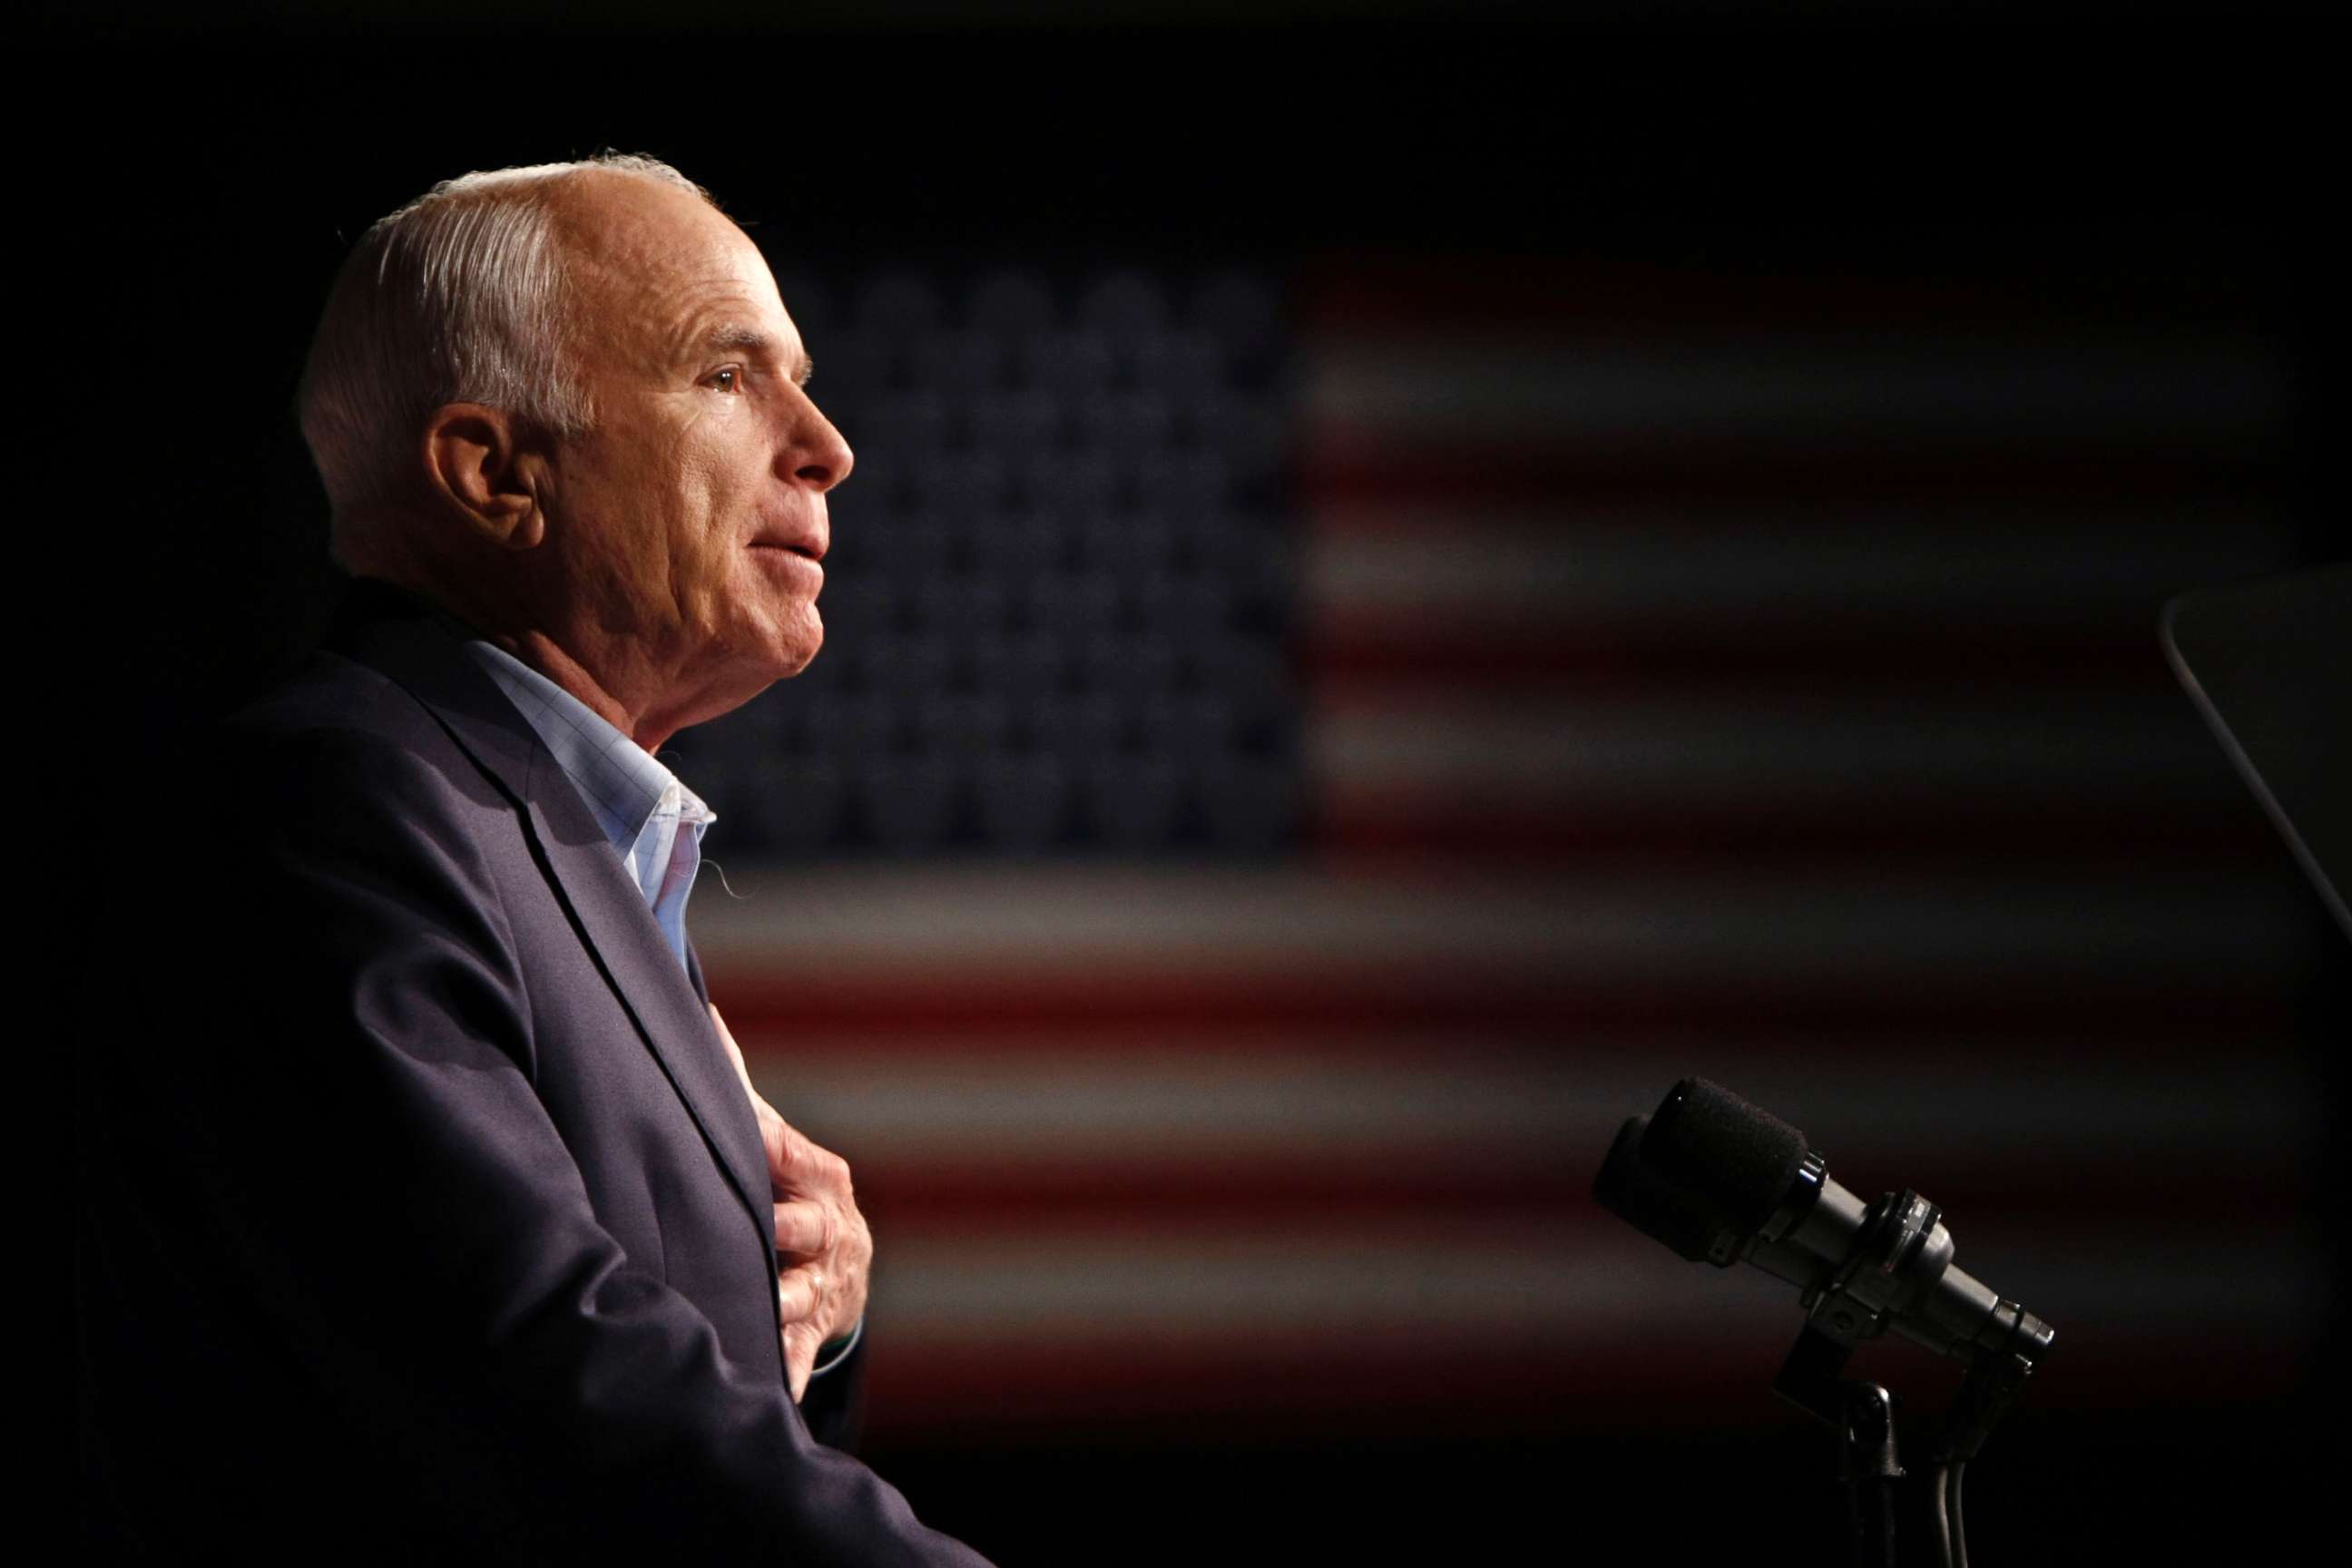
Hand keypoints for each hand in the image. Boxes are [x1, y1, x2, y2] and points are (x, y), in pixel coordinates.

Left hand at [710, 1003, 872, 1400]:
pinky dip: (786, 1371)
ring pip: (804, 1293)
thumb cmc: (791, 1195)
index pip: (790, 1156)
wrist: (844, 1277)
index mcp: (823, 1178)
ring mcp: (827, 1283)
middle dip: (789, 1231)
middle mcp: (834, 1231)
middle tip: (771, 1230)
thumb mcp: (777, 1145)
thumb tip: (706, 1013)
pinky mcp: (813, 1331)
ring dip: (785, 1305)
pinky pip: (799, 1354)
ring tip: (765, 1310)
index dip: (766, 1149)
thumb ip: (739, 1087)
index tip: (742, 1138)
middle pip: (809, 1227)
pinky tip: (771, 1388)